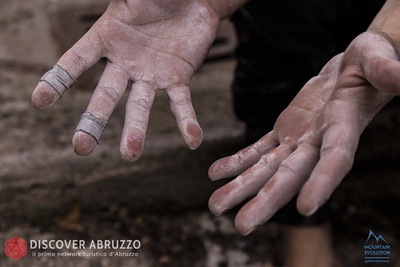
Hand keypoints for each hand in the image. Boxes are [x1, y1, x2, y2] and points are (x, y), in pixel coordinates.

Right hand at [32, 0, 218, 160]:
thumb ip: (122, 2)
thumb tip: (115, 1)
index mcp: (107, 37)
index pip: (77, 61)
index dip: (59, 80)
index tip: (40, 100)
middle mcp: (126, 62)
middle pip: (106, 95)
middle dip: (93, 121)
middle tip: (81, 148)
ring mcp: (151, 74)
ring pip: (140, 106)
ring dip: (136, 131)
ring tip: (131, 155)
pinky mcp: (177, 79)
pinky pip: (181, 103)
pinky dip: (187, 122)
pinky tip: (193, 140)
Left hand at [208, 31, 398, 234]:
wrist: (351, 68)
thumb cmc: (370, 61)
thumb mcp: (378, 60)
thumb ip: (387, 71)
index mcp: (344, 126)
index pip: (335, 159)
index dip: (322, 181)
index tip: (306, 208)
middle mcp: (318, 142)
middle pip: (292, 176)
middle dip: (267, 200)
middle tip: (242, 227)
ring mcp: (299, 140)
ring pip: (268, 168)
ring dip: (241, 187)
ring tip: (216, 207)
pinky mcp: (285, 131)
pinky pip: (258, 149)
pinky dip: (237, 161)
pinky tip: (216, 173)